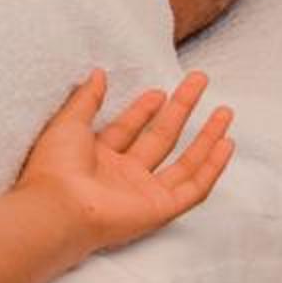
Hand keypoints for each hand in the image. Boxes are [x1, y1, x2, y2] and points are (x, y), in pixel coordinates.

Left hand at [14, 68, 233, 253]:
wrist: (59, 208)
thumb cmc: (55, 167)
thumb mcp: (68, 123)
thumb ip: (86, 99)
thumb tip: (97, 73)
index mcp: (98, 157)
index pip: (128, 129)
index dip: (143, 109)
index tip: (159, 90)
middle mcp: (123, 176)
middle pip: (161, 138)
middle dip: (181, 110)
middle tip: (199, 82)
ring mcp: (144, 193)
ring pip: (184, 163)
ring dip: (206, 137)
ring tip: (225, 111)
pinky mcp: (161, 209)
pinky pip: (194, 188)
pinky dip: (212, 168)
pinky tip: (226, 144)